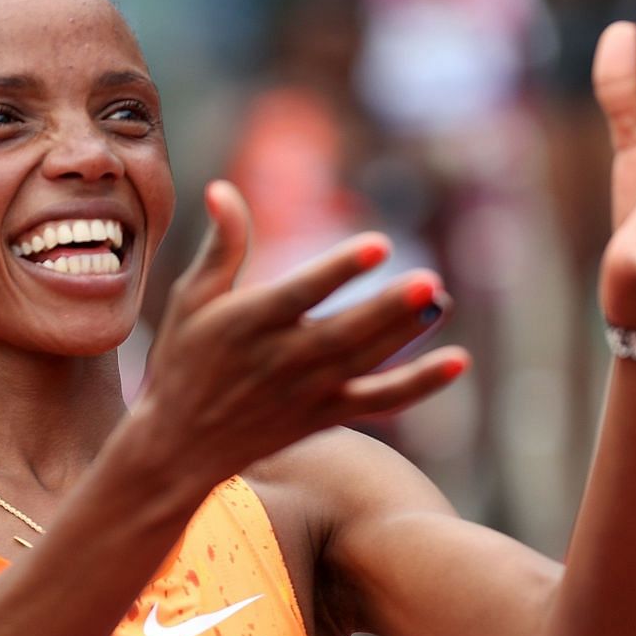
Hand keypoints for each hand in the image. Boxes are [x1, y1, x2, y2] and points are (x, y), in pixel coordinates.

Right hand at [137, 181, 468, 485]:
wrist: (179, 447)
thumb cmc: (184, 362)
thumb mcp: (190, 301)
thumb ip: (220, 248)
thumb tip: (223, 188)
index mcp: (247, 325)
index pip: (301, 295)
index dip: (340, 271)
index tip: (378, 245)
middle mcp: (280, 360)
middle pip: (343, 334)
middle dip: (386, 309)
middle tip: (428, 281)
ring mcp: (306, 392)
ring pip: (365, 362)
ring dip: (405, 334)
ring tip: (441, 300)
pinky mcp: (324, 416)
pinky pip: (378, 401)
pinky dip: (417, 386)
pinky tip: (456, 362)